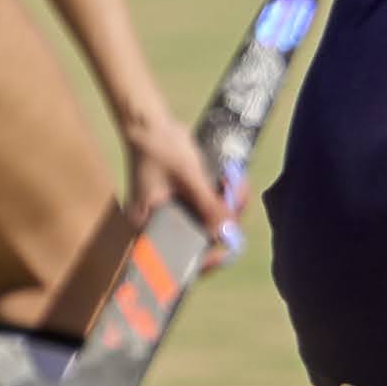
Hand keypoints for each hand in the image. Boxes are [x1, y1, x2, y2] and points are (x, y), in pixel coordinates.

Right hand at [115, 95, 240, 262]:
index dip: (206, 262)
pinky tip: (231, 178)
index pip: (178, 261)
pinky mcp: (189, 201)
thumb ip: (209, 206)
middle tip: (237, 194)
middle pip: (203, 240)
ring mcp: (177, 213)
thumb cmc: (160, 149)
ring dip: (231, 205)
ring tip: (235, 179)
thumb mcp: (187, 177)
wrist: (152, 123)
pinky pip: (212, 208)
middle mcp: (162, 225)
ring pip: (212, 223)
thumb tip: (230, 233)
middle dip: (227, 222)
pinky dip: (225, 197)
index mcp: (149, 228)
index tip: (227, 250)